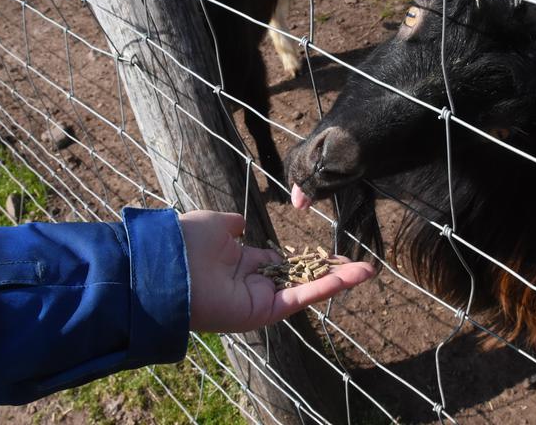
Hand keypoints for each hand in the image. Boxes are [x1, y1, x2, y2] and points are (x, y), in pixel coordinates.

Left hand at [180, 210, 375, 332]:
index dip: (307, 260)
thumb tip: (240, 224)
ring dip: (338, 281)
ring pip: (307, 289)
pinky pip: (300, 298)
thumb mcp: (215, 225)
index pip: (282, 263)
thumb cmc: (187, 241)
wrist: (168, 264)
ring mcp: (260, 300)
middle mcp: (253, 284)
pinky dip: (326, 288)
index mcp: (241, 263)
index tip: (331, 254)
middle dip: (331, 273)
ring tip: (368, 271)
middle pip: (301, 278)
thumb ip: (232, 226)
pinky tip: (351, 277)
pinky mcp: (264, 311)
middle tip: (361, 267)